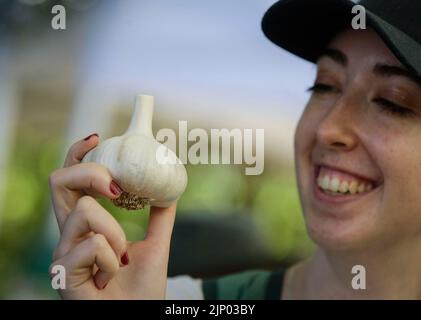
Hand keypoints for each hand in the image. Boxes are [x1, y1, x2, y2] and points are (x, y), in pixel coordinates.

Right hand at [49, 134, 175, 298]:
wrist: (139, 316)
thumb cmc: (142, 287)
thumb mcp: (156, 243)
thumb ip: (160, 216)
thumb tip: (169, 189)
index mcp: (86, 225)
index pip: (71, 181)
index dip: (78, 155)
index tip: (98, 137)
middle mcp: (69, 235)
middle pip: (59, 181)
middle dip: (90, 172)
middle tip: (116, 187)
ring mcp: (62, 253)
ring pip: (84, 210)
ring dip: (114, 232)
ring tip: (121, 257)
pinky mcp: (61, 273)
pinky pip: (93, 245)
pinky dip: (113, 260)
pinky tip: (110, 278)